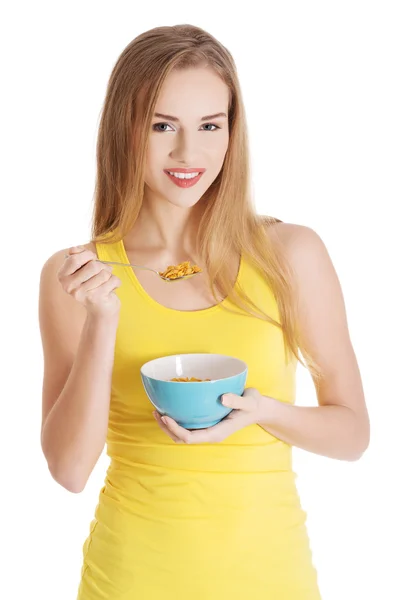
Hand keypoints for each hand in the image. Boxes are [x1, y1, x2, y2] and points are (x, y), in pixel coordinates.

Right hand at [57, 246, 121, 317]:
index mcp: (62, 276)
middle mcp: (69, 286)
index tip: (92, 259)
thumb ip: (78, 255)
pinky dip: (116, 282)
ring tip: (105, 283)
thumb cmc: (93, 284)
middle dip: (102, 267)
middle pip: (93, 265)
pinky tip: (110, 289)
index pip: (74, 258)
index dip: (88, 255)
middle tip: (101, 274)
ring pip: (104, 273)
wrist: (100, 310)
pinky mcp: (96, 298)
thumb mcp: (83, 268)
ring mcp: (82, 293)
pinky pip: (113, 280)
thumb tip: (74, 248)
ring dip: (109, 275)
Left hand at [153, 387, 275, 443]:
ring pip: (183, 435)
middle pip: (182, 439)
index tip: (165, 416)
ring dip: (168, 426)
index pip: (191, 438)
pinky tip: (171, 409)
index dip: (175, 429)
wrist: (258, 408)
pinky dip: (176, 421)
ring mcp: (208, 430)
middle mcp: (210, 434)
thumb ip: (237, 401)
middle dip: (167, 428)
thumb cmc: (253, 404)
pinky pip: (187, 427)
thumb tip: (222, 398)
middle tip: (156, 412)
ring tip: (158, 411)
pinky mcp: (207, 423)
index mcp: (217, 433)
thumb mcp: (249, 401)